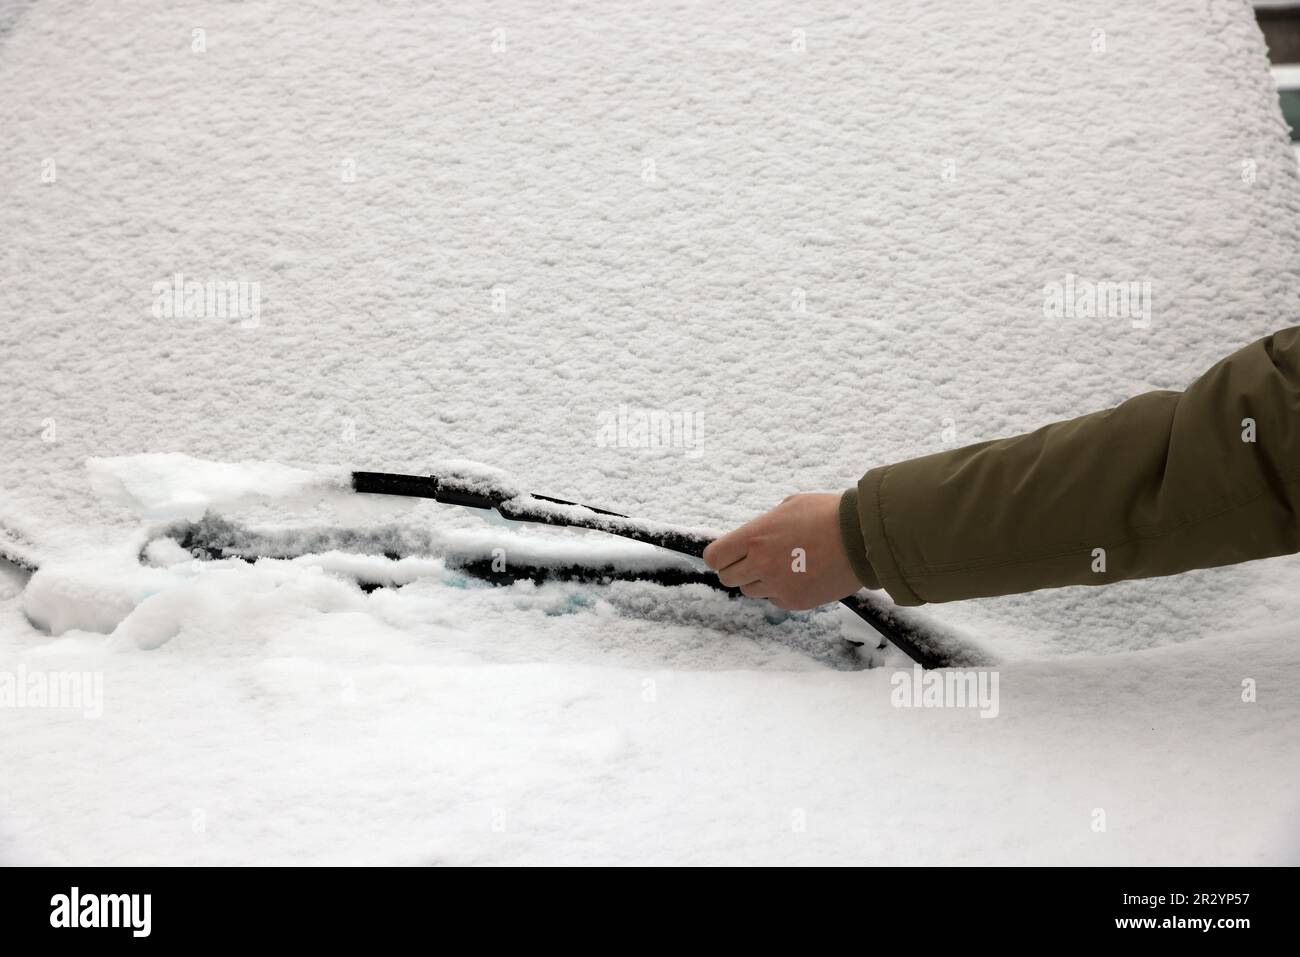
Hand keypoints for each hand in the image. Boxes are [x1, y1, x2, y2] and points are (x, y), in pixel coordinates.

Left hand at [702, 492, 862, 610]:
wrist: (863, 538)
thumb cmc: (828, 515)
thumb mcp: (789, 506)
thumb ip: (764, 525)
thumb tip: (754, 538)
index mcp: (755, 537)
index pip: (715, 557)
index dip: (720, 556)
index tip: (729, 554)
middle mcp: (761, 564)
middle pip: (728, 578)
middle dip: (738, 569)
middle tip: (756, 560)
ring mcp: (778, 586)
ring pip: (751, 591)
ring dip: (760, 581)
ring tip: (785, 565)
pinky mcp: (796, 602)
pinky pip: (775, 601)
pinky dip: (781, 591)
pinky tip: (800, 576)